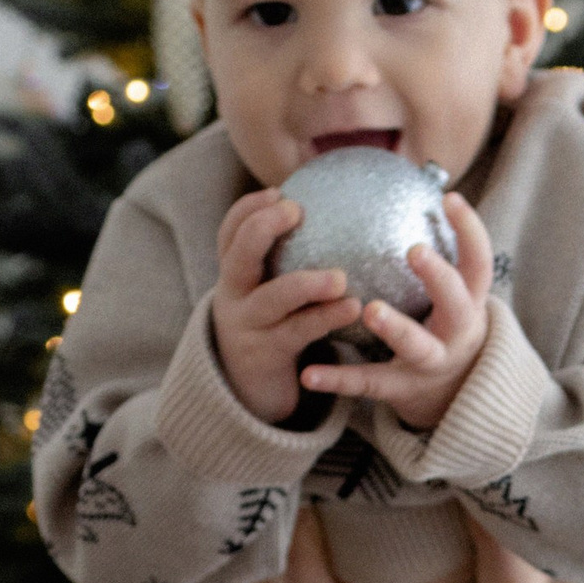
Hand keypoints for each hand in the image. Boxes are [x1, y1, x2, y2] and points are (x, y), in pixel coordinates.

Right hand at [209, 188, 362, 426]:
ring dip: (307, 283)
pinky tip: (353, 308)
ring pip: (274, 298)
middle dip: (263, 228)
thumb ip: (286, 259)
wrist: (247, 390)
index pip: (229, 233)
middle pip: (239, 255)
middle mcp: (234, 296)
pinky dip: (326, 318)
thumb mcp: (267, 292)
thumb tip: (335, 210)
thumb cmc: (271, 326)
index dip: (248, 209)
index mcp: (234, 275)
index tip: (279, 191)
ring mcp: (249, 325)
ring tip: (340, 277)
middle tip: (296, 211)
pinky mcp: (269, 353)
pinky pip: (300, 332)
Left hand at [298, 190, 494, 433]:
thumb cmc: (444, 321)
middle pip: (457, 304)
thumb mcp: (452, 290)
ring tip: (369, 310)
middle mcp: (457, 332)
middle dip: (440, 278)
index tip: (449, 198)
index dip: (469, 230)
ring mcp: (432, 362)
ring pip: (417, 346)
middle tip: (415, 250)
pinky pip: (368, 382)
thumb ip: (434, 248)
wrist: (457, 393)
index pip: (478, 261)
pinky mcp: (402, 388)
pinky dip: (339, 379)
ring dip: (396, 327)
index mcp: (470, 300)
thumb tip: (408, 180)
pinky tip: (308, 373)